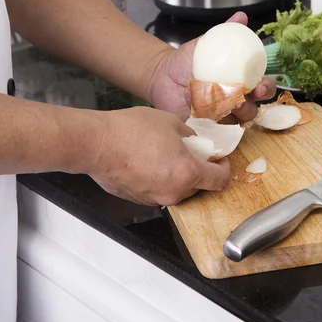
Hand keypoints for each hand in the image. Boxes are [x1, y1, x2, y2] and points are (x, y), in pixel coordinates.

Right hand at [88, 106, 229, 205]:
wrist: (97, 143)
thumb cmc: (131, 131)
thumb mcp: (171, 122)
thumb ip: (189, 135)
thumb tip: (193, 141)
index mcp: (187, 173)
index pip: (219, 180)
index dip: (223, 168)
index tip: (220, 160)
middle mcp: (174, 192)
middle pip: (198, 186)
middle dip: (198, 170)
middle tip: (189, 151)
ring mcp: (154, 198)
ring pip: (177, 189)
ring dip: (177, 175)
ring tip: (163, 154)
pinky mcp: (138, 200)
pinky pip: (157, 190)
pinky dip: (158, 179)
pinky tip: (147, 161)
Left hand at [149, 12, 275, 121]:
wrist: (161, 75)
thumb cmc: (186, 60)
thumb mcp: (206, 44)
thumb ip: (225, 32)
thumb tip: (241, 17)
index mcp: (241, 81)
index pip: (263, 88)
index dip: (266, 89)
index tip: (260, 87)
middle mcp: (234, 101)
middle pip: (252, 109)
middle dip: (252, 107)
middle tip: (242, 100)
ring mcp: (220, 116)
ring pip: (235, 122)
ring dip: (228, 113)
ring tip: (216, 103)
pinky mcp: (204, 127)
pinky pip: (212, 130)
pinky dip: (207, 120)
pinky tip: (196, 107)